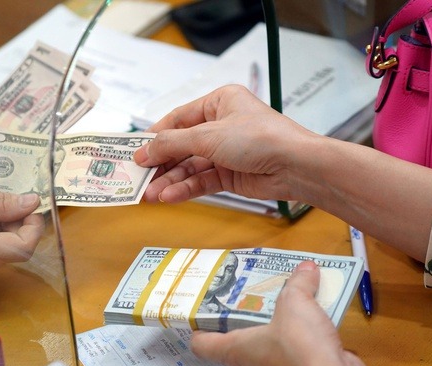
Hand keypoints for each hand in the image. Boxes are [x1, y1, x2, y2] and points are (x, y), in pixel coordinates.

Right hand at [133, 84, 321, 203]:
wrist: (295, 166)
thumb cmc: (259, 137)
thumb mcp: (208, 136)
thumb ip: (173, 144)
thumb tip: (144, 151)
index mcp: (219, 102)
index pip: (178, 119)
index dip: (156, 137)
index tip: (135, 152)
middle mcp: (221, 126)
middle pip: (181, 146)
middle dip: (161, 164)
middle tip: (138, 178)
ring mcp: (226, 152)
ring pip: (190, 167)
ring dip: (170, 181)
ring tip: (149, 194)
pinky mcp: (231, 175)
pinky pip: (202, 181)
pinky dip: (185, 189)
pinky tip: (169, 196)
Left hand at [191, 261, 370, 365]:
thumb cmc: (298, 345)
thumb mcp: (295, 302)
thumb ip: (298, 282)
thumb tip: (307, 267)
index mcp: (234, 350)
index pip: (200, 345)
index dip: (198, 327)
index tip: (204, 309)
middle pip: (233, 342)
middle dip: (240, 319)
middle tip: (248, 295)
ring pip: (264, 348)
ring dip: (271, 328)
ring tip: (281, 302)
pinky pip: (291, 354)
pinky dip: (297, 339)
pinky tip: (308, 320)